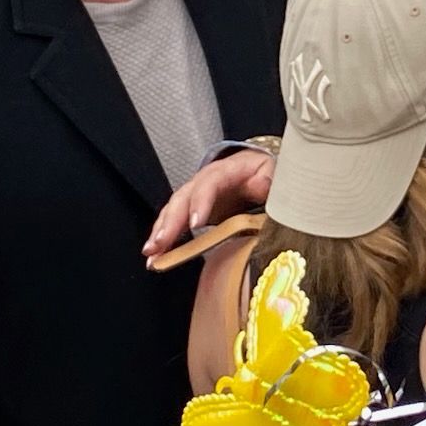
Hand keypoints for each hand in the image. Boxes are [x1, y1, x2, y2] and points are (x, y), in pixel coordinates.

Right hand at [142, 150, 275, 260]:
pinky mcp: (192, 211)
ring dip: (161, 233)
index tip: (196, 223)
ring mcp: (195, 196)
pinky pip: (174, 223)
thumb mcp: (273, 170)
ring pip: (173, 212)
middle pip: (183, 199)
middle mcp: (204, 182)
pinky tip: (156, 257)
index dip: (201, 202)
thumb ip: (270, 179)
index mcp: (226, 171)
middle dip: (170, 222)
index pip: (210, 183)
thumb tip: (262, 186)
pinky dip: (164, 240)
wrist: (255, 168)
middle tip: (161, 243)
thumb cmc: (264, 171)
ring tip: (152, 254)